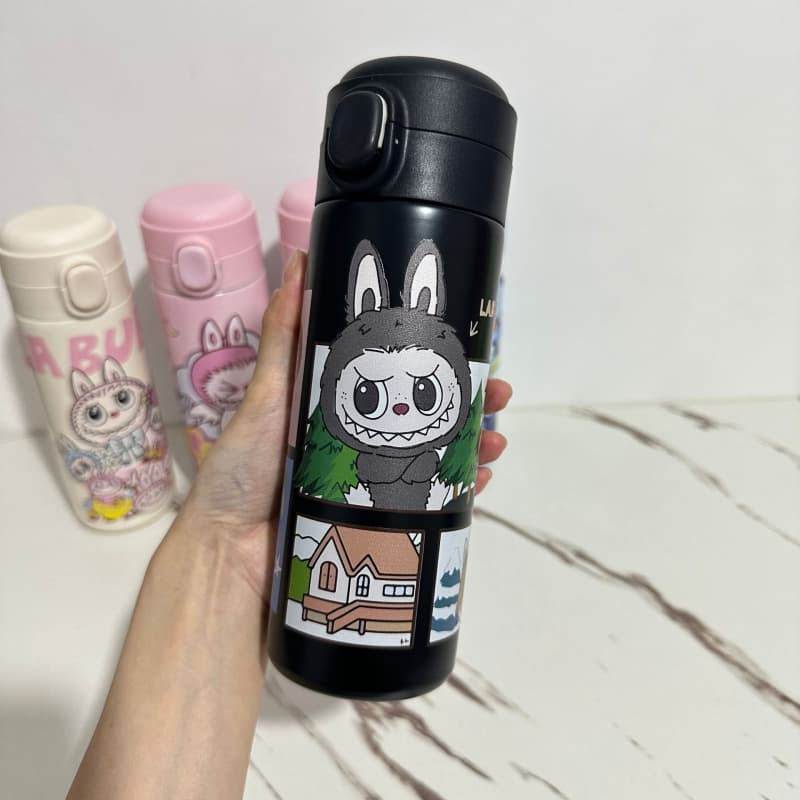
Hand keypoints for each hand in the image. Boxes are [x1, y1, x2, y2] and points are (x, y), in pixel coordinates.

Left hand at [177, 250, 511, 599]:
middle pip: (425, 415)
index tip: (466, 345)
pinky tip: (481, 478)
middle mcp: (360, 439)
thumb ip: (283, 338)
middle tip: (499, 393)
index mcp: (337, 406)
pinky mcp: (378, 521)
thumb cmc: (243, 472)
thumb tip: (299, 263)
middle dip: (468, 402)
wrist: (231, 555)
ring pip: (435, 456)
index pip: (397, 376)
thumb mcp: (267, 398)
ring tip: (496, 439)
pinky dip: (458, 490)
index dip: (434, 361)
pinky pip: (429, 502)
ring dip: (472, 444)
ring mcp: (372, 482)